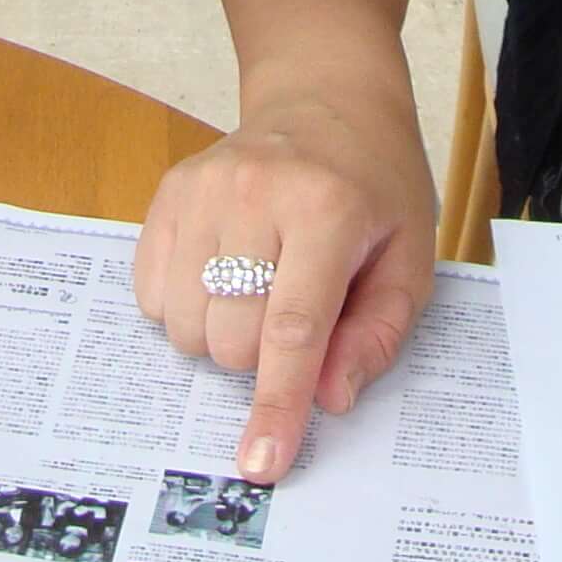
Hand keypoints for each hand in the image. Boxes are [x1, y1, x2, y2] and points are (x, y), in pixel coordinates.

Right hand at [132, 76, 435, 483]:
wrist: (327, 99)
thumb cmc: (376, 188)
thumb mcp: (410, 260)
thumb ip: (375, 336)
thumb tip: (327, 399)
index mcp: (329, 209)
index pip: (294, 329)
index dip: (277, 404)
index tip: (261, 462)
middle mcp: (258, 193)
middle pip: (231, 338)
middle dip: (259, 359)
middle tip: (293, 316)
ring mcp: (205, 186)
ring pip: (185, 323)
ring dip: (220, 335)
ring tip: (259, 290)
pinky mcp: (170, 189)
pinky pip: (151, 293)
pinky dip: (185, 307)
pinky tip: (223, 274)